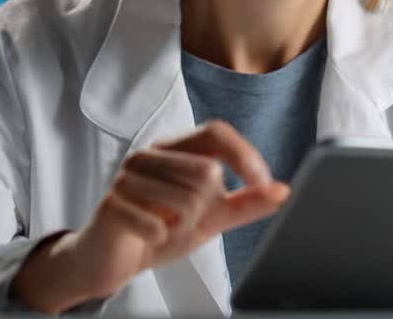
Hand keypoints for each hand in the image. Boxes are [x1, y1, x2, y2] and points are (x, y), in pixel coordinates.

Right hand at [13, 120, 289, 312]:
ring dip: (185, 224)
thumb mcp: (210, 217)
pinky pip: (158, 223)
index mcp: (174, 149)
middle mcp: (149, 154)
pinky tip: (149, 235)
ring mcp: (127, 176)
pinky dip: (161, 236)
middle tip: (186, 218)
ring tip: (166, 226)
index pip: (216, 132)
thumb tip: (281, 190)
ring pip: (186, 198)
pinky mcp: (112, 203)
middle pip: (206, 170)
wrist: (111, 259)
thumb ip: (245, 204)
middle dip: (207, 207)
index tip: (264, 183)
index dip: (244, 155)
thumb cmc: (160, 228)